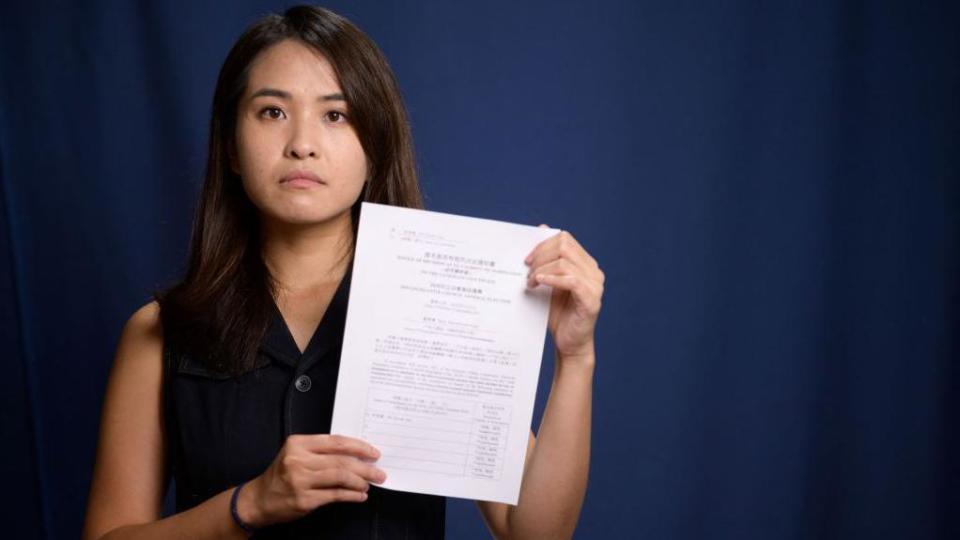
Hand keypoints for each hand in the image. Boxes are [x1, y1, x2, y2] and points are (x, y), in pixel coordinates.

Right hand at [239, 434, 386, 527]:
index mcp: (298, 444)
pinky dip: (351, 495)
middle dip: (365, 466)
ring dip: (360, 481)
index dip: (358, 446)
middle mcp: (298, 460)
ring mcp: (300, 480)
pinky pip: (335, 495)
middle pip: (341, 460)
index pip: (336, 442)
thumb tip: (356, 454)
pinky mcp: (304, 500)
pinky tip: (360, 495)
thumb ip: (321, 452)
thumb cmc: (281, 475)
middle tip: (379, 471)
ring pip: (340, 477)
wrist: (258, 500)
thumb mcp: (296, 455)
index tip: (373, 452)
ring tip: (370, 484)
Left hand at [525, 227, 604, 359]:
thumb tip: (541, 227)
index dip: (543, 244)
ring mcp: (595, 286)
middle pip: (565, 246)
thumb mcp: (549, 282)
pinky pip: (571, 281)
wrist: (569, 344)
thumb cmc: (559, 314)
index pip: (565, 239)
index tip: (527, 259)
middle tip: (527, 270)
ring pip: (565, 262)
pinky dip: (552, 279)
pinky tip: (539, 282)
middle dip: (541, 255)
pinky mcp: (591, 301)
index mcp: (586, 264)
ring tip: (530, 282)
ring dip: (542, 269)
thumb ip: (547, 258)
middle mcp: (594, 271)